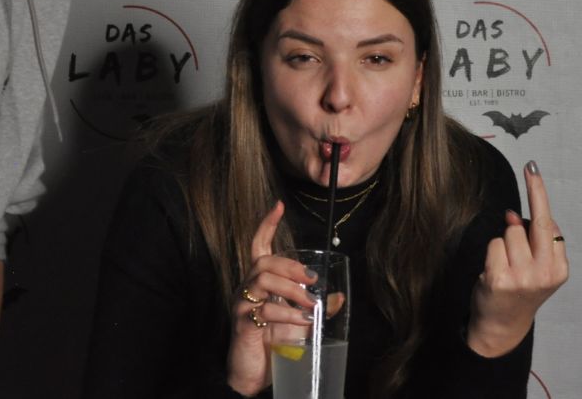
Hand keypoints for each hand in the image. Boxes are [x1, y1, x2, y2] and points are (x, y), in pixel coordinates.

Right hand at [225, 202, 316, 395]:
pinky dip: (288, 314)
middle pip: (264, 261)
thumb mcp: (298, 322)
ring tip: (311, 304)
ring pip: (263, 280)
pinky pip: (264, 310)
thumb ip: (316, 307)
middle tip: (313, 279)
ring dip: (292, 289)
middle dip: (291, 266)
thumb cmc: (272, 344)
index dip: (267, 225)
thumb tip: (339, 297)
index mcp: (260, 282)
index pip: (259, 246)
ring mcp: (242, 303)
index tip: (278, 206)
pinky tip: (303, 321)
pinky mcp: (242, 322)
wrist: (253, 374)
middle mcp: (248, 287)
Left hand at [467, 161, 568, 357]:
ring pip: (511, 233)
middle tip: (531, 168)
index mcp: (559, 269)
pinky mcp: (500, 279)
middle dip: (535, 191)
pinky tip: (494, 269)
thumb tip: (515, 217)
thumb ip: (535, 242)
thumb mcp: (538, 268)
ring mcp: (523, 277)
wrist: (502, 325)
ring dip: (504, 240)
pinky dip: (492, 251)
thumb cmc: (520, 289)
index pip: (552, 224)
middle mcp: (545, 273)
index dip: (541, 195)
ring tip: (506, 262)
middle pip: (537, 223)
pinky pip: (495, 244)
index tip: (534, 170)